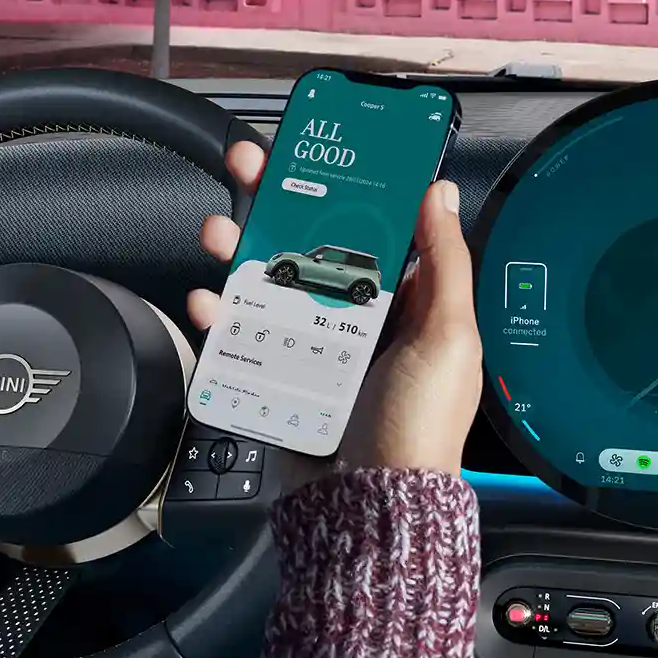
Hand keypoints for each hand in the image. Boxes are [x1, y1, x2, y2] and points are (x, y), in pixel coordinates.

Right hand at [190, 138, 482, 474]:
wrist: (370, 506)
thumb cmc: (419, 428)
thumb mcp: (449, 337)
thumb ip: (447, 264)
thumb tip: (439, 193)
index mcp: (407, 305)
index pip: (371, 228)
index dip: (343, 187)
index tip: (316, 150)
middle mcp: (357, 320)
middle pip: (310, 243)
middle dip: (276, 201)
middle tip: (247, 165)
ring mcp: (313, 348)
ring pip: (267, 282)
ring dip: (237, 249)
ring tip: (217, 232)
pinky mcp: (277, 378)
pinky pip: (242, 337)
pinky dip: (219, 316)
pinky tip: (209, 302)